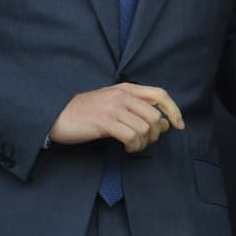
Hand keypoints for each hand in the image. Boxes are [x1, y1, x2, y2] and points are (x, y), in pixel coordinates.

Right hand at [50, 84, 183, 152]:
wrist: (56, 115)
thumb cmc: (86, 112)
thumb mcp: (113, 102)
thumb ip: (136, 107)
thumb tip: (162, 122)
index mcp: (127, 88)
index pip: (160, 94)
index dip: (174, 110)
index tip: (179, 125)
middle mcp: (123, 95)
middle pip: (155, 116)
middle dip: (156, 134)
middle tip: (146, 142)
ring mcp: (114, 108)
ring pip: (145, 128)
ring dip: (144, 143)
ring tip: (134, 146)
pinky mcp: (105, 122)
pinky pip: (132, 136)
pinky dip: (134, 146)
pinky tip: (127, 148)